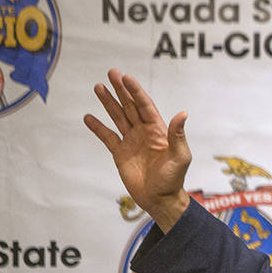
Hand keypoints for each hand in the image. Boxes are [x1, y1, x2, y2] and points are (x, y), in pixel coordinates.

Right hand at [83, 69, 191, 232]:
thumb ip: (178, 135)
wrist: (160, 199)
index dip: (135, 91)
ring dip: (108, 103)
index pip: (144, 106)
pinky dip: (98, 127)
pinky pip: (107, 137)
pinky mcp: (120, 154)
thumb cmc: (173, 179)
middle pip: (130, 106)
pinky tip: (89, 117)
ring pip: (118, 117)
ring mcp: (131, 142)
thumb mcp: (180, 157)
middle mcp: (144, 132)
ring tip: (98, 87)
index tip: (126, 77)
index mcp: (158, 130)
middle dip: (121, 90)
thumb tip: (182, 113)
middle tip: (112, 72)